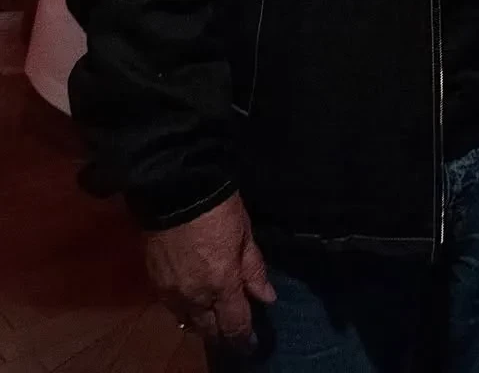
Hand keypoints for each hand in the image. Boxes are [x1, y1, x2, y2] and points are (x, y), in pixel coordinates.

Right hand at [146, 192, 274, 349]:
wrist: (174, 189)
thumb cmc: (218, 207)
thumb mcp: (244, 233)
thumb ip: (254, 269)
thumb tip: (267, 297)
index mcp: (221, 284)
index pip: (234, 325)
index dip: (244, 339)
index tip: (251, 345)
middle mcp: (195, 296)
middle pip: (209, 330)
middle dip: (222, 333)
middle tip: (233, 329)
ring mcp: (171, 292)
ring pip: (188, 321)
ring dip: (202, 322)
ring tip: (213, 315)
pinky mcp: (155, 282)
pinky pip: (172, 307)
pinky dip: (184, 308)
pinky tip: (193, 299)